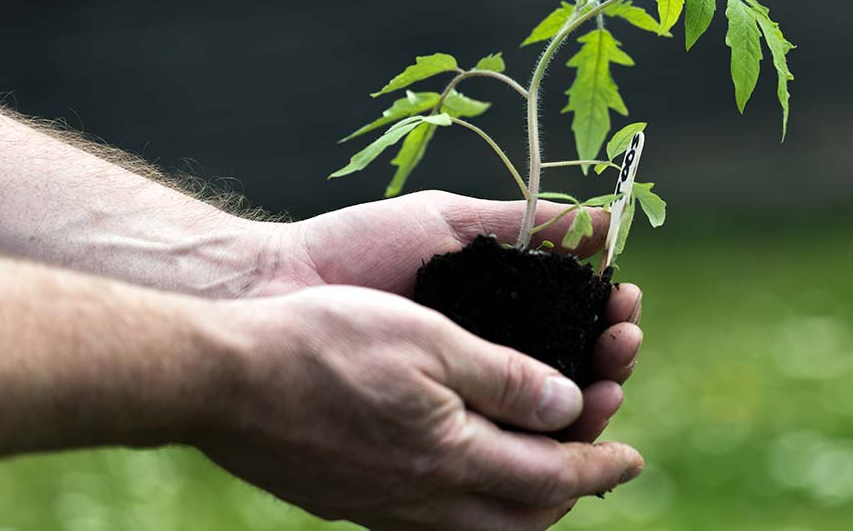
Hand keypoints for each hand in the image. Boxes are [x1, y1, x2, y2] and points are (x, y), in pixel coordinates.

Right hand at [198, 286, 642, 528]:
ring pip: (478, 527)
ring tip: (542, 467)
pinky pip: (432, 519)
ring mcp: (383, 507)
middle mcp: (423, 500)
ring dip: (522, 500)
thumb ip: (509, 380)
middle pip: (522, 520)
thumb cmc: (324, 342)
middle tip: (598, 461)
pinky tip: (464, 466)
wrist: (220, 377)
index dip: (600, 464)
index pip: (553, 478)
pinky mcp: (351, 501)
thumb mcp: (431, 341)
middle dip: (570, 493)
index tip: (632, 455)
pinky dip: (471, 499)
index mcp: (452, 458)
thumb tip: (572, 408)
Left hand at [247, 191, 643, 440]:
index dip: (607, 319)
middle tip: (622, 346)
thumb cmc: (359, 248)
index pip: (572, 326)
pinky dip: (536, 445)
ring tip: (608, 385)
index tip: (624, 303)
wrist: (278, 287)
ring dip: (588, 407)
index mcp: (496, 311)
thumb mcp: (450, 224)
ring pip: (545, 424)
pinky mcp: (431, 441)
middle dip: (610, 365)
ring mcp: (460, 405)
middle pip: (571, 378)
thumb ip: (525, 223)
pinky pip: (496, 454)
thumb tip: (605, 218)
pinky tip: (560, 429)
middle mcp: (485, 362)